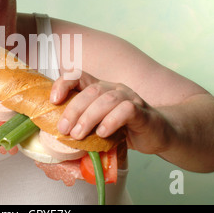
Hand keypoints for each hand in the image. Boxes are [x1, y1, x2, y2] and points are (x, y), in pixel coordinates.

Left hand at [50, 71, 173, 154]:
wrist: (160, 134)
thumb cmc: (126, 130)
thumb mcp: (100, 125)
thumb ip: (83, 125)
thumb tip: (57, 136)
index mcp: (101, 89)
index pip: (79, 76)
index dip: (63, 84)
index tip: (53, 101)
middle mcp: (114, 89)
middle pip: (90, 91)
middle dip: (73, 110)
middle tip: (63, 129)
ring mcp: (130, 98)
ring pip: (107, 100)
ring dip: (89, 117)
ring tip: (78, 135)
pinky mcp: (143, 112)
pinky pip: (126, 110)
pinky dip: (111, 121)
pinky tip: (103, 133)